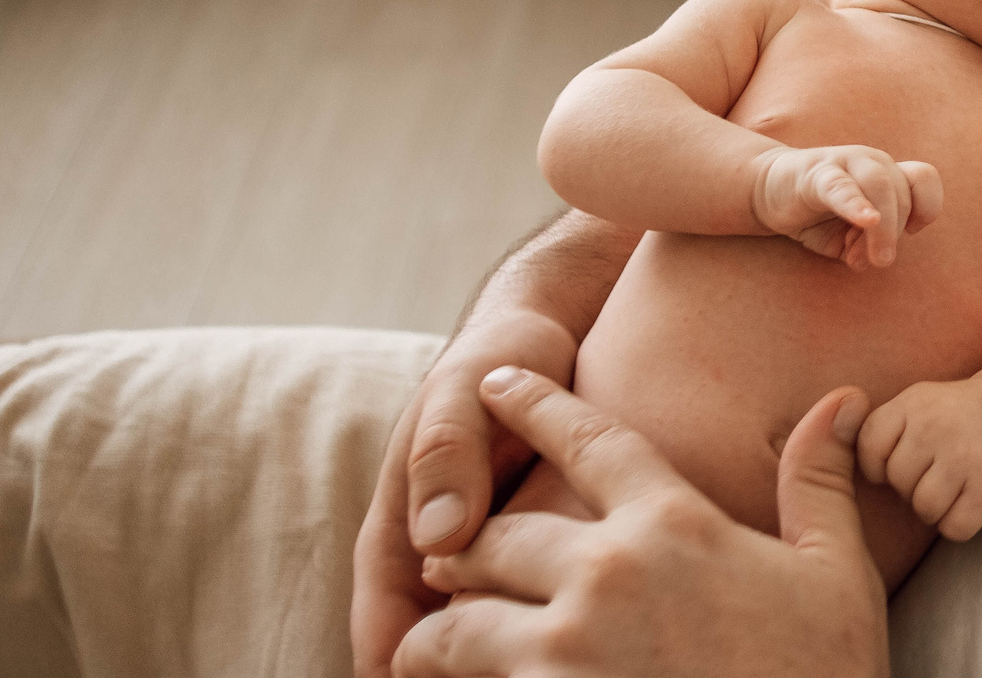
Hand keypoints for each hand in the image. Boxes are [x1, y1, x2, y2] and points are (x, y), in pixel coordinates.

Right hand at [352, 313, 577, 677]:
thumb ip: (446, 456)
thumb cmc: (499, 359)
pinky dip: (551, 642)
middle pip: (433, 663)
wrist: (552, 336)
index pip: (385, 642)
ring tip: (566, 672)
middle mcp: (436, 565)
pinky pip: (536, 618)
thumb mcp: (464, 394)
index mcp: (400, 538)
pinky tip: (596, 658)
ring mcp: (485, 567)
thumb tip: (437, 537)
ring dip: (508, 669)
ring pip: (488, 649)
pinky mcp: (538, 559)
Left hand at [394, 370, 887, 677]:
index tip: (494, 381)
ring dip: (435, 638)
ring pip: (454, 629)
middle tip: (442, 556)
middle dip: (462, 546)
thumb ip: (819, 483)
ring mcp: (566, 654)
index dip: (534, 404)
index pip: (588, 441)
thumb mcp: (836, 574)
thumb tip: (841, 400)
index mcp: (673, 525)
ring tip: (425, 648)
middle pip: (495, 538)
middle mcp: (606, 576)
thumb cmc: (828, 674)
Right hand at [752, 144, 943, 269]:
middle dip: (895, 232)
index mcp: (887, 174)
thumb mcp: (847, 239)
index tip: (913, 232)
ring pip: (880, 184)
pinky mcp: (816, 173)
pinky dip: (857, 203)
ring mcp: (845, 162)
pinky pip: (842, 186)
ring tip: (873, 258)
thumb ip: (864, 248)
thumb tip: (871, 259)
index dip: (927, 206)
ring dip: (884, 226)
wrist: (770, 192)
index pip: (923, 180)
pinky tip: (866, 220)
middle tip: (878, 261)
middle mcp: (872, 162)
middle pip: (901, 192)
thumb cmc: (818, 214)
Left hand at [857, 378, 981, 539]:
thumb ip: (873, 430)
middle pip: (897, 481)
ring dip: (934, 506)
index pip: (869, 449)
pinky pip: (954, 527)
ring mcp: (966, 456)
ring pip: (924, 508)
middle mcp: (937, 426)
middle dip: (910, 484)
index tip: (900, 458)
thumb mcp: (910, 405)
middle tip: (933, 469)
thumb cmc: (948, 417)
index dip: (879, 464)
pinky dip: (958, 522)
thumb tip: (825, 470)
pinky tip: (968, 498)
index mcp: (912, 403)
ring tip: (950, 483)